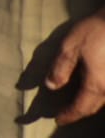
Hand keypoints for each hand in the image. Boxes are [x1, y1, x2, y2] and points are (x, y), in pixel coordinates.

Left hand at [48, 9, 104, 123]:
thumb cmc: (95, 32)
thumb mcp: (70, 47)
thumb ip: (60, 68)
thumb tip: (51, 86)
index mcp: (96, 84)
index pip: (80, 107)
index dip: (69, 115)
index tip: (58, 119)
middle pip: (93, 107)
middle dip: (79, 113)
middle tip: (66, 115)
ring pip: (103, 102)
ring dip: (89, 106)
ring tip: (77, 106)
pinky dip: (98, 96)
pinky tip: (92, 91)